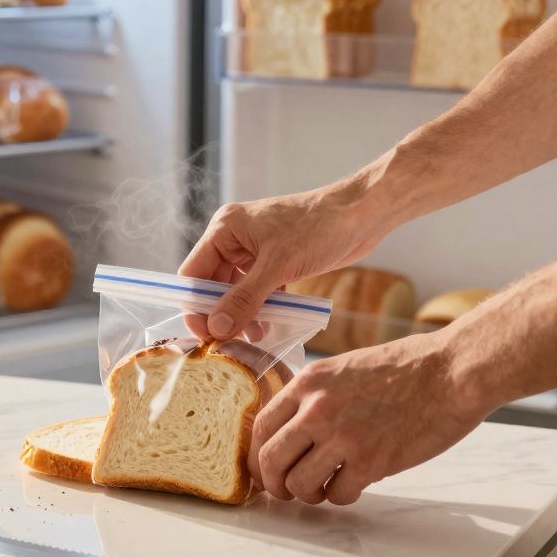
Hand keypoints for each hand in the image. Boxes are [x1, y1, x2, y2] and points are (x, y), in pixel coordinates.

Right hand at [179, 183, 389, 339]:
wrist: (363, 215)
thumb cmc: (319, 228)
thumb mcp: (278, 266)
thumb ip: (244, 298)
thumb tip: (216, 328)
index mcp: (225, 228)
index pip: (193, 273)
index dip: (195, 306)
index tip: (206, 336)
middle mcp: (235, 239)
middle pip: (213, 285)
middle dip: (223, 313)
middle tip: (233, 342)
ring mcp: (255, 251)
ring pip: (236, 291)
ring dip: (243, 314)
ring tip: (257, 335)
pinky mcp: (275, 262)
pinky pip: (258, 291)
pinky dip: (262, 308)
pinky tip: (270, 326)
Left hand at [249, 333, 485, 504]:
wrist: (451, 372)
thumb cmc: (406, 368)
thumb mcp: (344, 368)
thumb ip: (315, 396)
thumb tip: (292, 430)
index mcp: (308, 382)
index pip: (260, 427)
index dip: (257, 456)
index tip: (264, 469)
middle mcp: (317, 409)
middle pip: (270, 461)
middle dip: (274, 484)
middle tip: (287, 490)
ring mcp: (342, 437)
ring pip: (298, 484)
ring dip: (308, 494)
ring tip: (324, 487)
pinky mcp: (370, 462)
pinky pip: (337, 495)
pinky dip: (341, 496)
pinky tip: (354, 484)